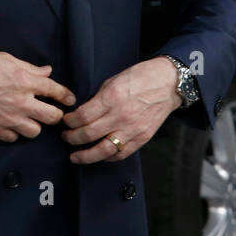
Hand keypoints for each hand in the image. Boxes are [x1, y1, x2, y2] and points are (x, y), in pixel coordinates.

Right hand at [0, 52, 74, 142]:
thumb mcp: (8, 59)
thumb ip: (30, 68)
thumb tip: (47, 71)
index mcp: (26, 82)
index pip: (57, 92)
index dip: (66, 96)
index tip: (69, 99)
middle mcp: (22, 102)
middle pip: (53, 117)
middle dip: (55, 114)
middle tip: (50, 111)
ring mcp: (10, 118)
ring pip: (35, 132)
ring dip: (35, 125)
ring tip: (29, 119)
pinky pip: (14, 138)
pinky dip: (15, 133)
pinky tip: (11, 124)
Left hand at [60, 58, 181, 163]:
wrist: (169, 83)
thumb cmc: (141, 77)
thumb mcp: (113, 80)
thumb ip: (98, 98)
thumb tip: (82, 112)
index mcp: (112, 98)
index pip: (82, 116)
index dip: (69, 122)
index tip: (66, 121)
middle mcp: (121, 116)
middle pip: (88, 134)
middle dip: (72, 138)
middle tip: (66, 137)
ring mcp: (132, 129)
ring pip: (103, 150)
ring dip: (85, 156)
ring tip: (75, 156)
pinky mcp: (142, 138)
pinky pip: (121, 154)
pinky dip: (107, 157)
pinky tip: (99, 156)